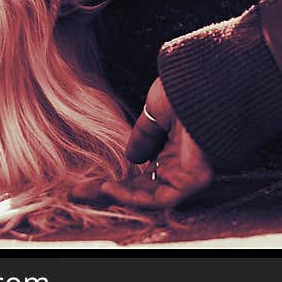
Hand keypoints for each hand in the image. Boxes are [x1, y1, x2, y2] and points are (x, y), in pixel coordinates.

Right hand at [71, 78, 213, 208]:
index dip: (117, 177)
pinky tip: (108, 187)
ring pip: (148, 197)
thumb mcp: (155, 111)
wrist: (201, 82)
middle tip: (80, 191)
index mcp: (174, 147)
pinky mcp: (194, 179)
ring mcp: (188, 172)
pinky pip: (159, 198)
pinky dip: (132, 197)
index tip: (89, 178)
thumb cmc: (185, 87)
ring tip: (88, 191)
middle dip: (110, 191)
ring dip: (116, 196)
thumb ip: (143, 135)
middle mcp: (180, 162)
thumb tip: (131, 157)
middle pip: (142, 188)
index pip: (143, 172)